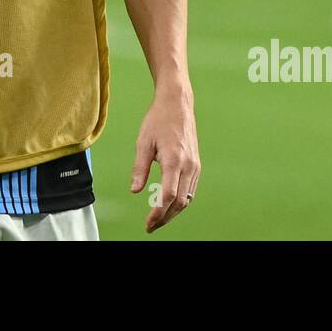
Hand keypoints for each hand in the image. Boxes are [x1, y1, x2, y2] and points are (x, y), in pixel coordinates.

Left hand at [129, 84, 199, 232]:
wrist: (177, 104)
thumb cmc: (158, 120)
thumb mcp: (143, 142)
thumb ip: (140, 168)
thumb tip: (134, 191)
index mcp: (174, 160)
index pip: (168, 195)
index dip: (158, 213)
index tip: (148, 223)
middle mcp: (188, 165)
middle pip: (179, 202)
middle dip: (165, 217)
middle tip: (150, 226)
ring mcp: (195, 165)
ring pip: (187, 198)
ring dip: (173, 212)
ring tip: (158, 219)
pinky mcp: (196, 164)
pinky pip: (191, 190)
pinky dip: (181, 201)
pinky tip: (169, 205)